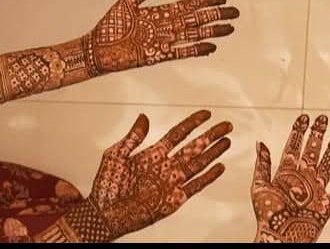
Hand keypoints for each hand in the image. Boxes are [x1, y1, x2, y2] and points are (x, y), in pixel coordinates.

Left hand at [53, 112, 230, 241]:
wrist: (103, 215)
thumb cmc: (105, 188)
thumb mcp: (115, 155)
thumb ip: (132, 137)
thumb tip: (143, 117)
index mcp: (153, 154)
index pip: (178, 134)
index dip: (192, 123)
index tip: (205, 114)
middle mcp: (165, 166)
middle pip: (194, 146)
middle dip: (211, 135)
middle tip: (226, 125)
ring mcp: (171, 182)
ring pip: (198, 163)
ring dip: (213, 152)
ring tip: (226, 141)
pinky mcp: (173, 199)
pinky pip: (195, 186)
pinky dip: (208, 177)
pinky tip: (219, 167)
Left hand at [82, 0, 238, 73]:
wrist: (96, 50)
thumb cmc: (108, 26)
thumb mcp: (127, 1)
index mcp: (159, 11)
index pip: (188, 5)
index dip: (205, 1)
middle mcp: (165, 26)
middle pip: (196, 19)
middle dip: (216, 15)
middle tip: (234, 12)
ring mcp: (163, 41)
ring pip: (193, 35)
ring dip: (212, 31)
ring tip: (229, 28)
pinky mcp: (157, 55)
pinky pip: (181, 52)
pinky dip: (196, 49)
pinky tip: (211, 47)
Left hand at [252, 114, 329, 242]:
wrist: (280, 239)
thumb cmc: (268, 217)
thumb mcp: (259, 187)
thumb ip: (262, 164)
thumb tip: (260, 143)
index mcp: (287, 173)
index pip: (294, 145)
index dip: (299, 130)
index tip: (304, 117)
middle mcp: (303, 179)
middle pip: (313, 150)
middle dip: (318, 133)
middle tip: (323, 119)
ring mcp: (316, 190)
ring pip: (328, 164)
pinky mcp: (326, 205)